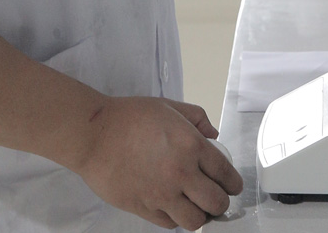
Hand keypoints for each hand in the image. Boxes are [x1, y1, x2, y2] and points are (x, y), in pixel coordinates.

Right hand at [74, 97, 242, 230]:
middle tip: (217, 199)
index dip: (234, 184)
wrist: (93, 134)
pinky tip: (173, 208)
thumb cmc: (128, 118)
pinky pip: (169, 224)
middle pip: (216, 203)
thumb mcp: (170, 107)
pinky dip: (175, 219)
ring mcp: (161, 194)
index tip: (233, 187)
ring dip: (199, 215)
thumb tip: (214, 136)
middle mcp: (180, 173)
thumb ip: (198, 119)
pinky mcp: (142, 207)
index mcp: (192, 146)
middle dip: (221, 203)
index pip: (226, 174)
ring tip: (196, 207)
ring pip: (194, 221)